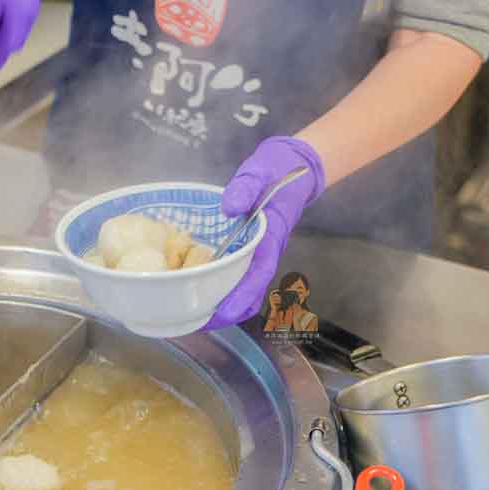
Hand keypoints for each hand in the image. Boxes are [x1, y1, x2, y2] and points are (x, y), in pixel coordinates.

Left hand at [203, 137, 325, 330]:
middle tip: (194, 322)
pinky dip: (223, 292)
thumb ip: (245, 187)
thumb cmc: (277, 170)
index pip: (257, 275)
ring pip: (246, 292)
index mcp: (270, 238)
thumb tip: (229, 207)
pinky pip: (240, 279)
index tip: (221, 312)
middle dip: (226, 313)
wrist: (294, 167)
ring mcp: (260, 255)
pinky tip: (200, 291)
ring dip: (224, 307)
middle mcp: (266, 252)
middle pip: (251, 294)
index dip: (240, 297)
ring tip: (194, 315)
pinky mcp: (252, 252)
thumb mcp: (259, 171)